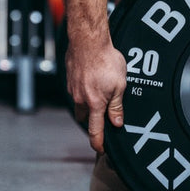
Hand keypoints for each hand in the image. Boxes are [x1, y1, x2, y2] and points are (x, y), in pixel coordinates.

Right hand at [65, 35, 127, 152]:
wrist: (87, 41)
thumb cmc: (105, 60)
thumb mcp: (119, 85)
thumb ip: (117, 106)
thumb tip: (117, 123)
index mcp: (94, 104)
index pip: (95, 130)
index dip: (98, 142)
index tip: (100, 150)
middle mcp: (80, 99)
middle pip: (84, 118)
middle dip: (91, 121)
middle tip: (101, 118)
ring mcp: (72, 89)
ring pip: (79, 103)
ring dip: (88, 103)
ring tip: (99, 92)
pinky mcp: (69, 79)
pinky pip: (76, 90)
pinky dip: (83, 90)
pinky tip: (91, 79)